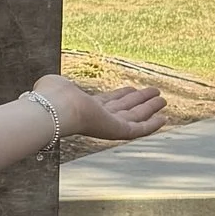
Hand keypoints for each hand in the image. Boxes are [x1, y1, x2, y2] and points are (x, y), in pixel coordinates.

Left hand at [46, 72, 165, 145]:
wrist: (56, 109)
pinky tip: (164, 117)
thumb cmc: (50, 97)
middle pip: (124, 109)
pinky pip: (139, 129)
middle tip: (155, 93)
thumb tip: (53, 83)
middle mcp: (99, 117)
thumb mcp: (54, 84)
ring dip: (150, 108)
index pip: (108, 102)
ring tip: (162, 99)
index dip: (121, 95)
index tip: (132, 89)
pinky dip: (152, 125)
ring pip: (135, 117)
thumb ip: (57, 83)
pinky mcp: (117, 131)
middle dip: (140, 101)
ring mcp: (109, 125)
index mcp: (85, 107)